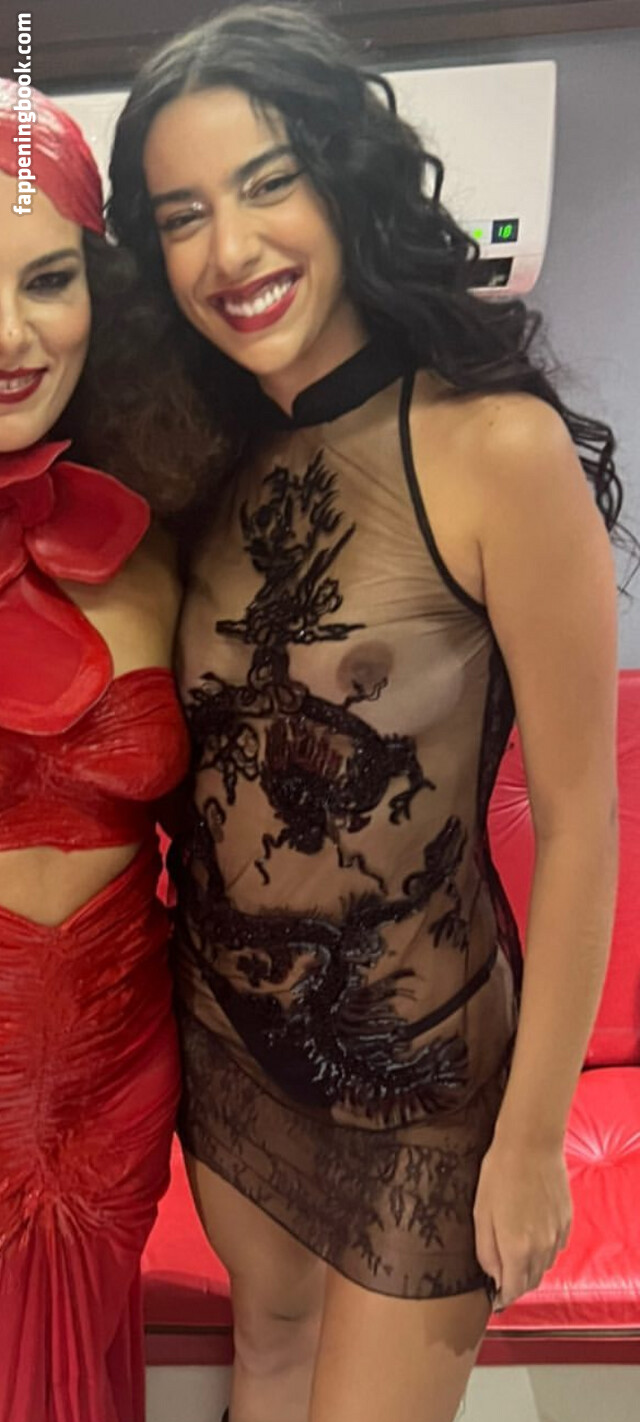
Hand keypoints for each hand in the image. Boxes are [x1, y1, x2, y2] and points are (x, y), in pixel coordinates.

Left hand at [473, 1135, 571, 1310]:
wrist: (530, 1144)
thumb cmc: (500, 1174)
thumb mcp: (481, 1213)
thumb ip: (486, 1251)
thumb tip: (493, 1277)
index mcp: (517, 1249)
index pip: (514, 1290)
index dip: (503, 1296)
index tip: (495, 1297)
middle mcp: (542, 1248)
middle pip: (531, 1281)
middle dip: (516, 1283)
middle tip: (502, 1274)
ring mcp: (557, 1235)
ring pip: (544, 1266)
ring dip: (530, 1266)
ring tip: (515, 1250)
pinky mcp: (567, 1221)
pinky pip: (556, 1247)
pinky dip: (544, 1249)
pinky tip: (532, 1232)